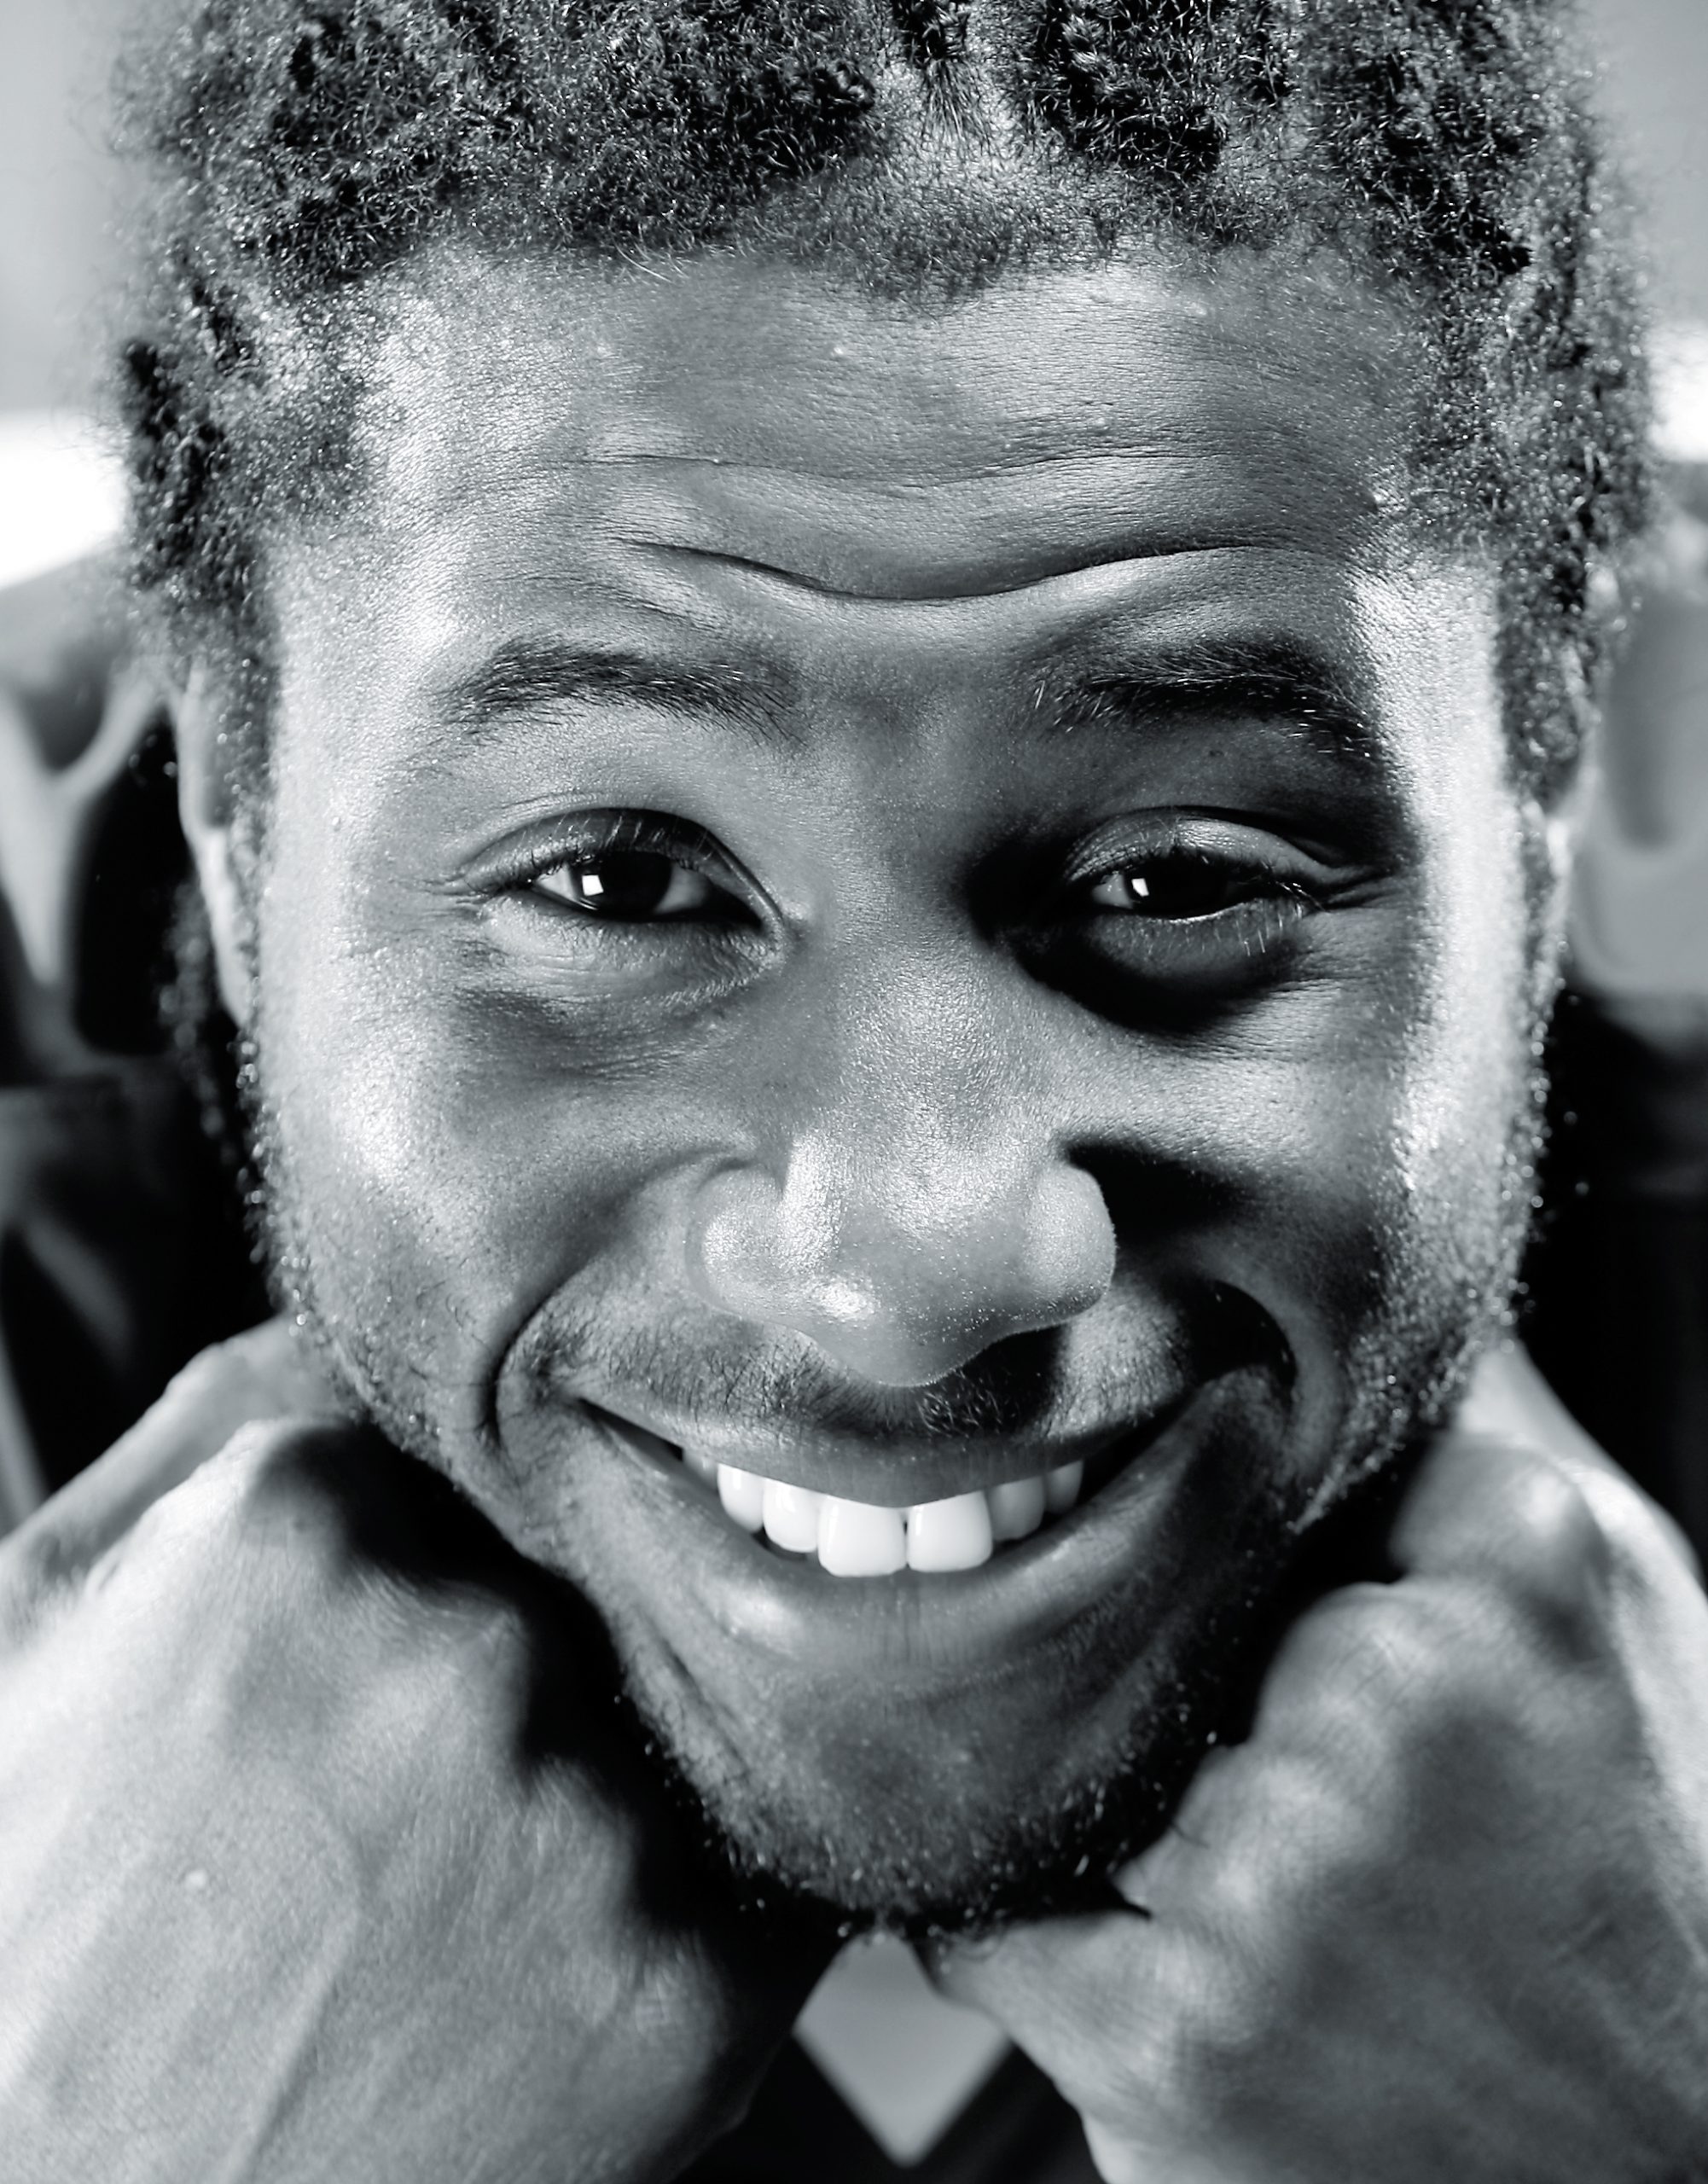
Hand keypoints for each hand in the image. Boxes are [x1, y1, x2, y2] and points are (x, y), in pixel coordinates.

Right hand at [0, 1323, 822, 2182]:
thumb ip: (205, 1433)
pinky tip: (533, 1998)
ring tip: (442, 1935)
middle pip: (561, 1594)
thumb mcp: (37, 1633)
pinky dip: (670, 1924)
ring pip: (652, 1732)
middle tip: (385, 1834)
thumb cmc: (30, 1945)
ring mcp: (583, 1821)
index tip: (358, 1679)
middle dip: (499, 1687)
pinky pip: (747, 1884)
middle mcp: (463, 1649)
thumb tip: (361, 1334)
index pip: (451, 1466)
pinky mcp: (684, 1992)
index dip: (414, 1574)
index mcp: (292, 1528)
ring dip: (586, 1805)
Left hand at [926, 1349, 1707, 2182]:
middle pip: (1154, 1610)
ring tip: (1240, 1868)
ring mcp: (1266, 1880)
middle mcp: (1383, 1712)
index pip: (1265, 1458)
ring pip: (1069, 1753)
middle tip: (1264, 1753)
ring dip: (1103, 1792)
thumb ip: (1494, 1461)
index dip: (1233, 1516)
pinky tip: (1120, 1940)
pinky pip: (993, 1922)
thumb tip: (1396, 1326)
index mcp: (1508, 1582)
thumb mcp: (1628, 1632)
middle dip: (1175, 1668)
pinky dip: (1024, 1922)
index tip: (1234, 1558)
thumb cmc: (1653, 1908)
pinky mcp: (1167, 2040)